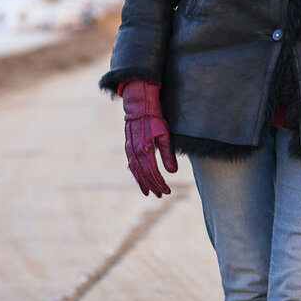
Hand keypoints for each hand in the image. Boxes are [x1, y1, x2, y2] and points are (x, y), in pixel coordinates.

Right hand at [119, 78, 177, 197]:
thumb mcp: (164, 134)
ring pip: (136, 171)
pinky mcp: (128, 147)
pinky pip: (131, 165)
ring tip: (149, 192)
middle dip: (153, 186)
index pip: (152, 172)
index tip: (167, 191)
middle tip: (161, 194)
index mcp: (144, 149)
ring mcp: (129, 150)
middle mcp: (134, 152)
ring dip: (143, 183)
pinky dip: (135, 174)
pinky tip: (139, 179)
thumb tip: (172, 172)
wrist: (139, 106)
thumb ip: (167, 154)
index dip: (159, 183)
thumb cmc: (154, 119)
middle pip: (144, 175)